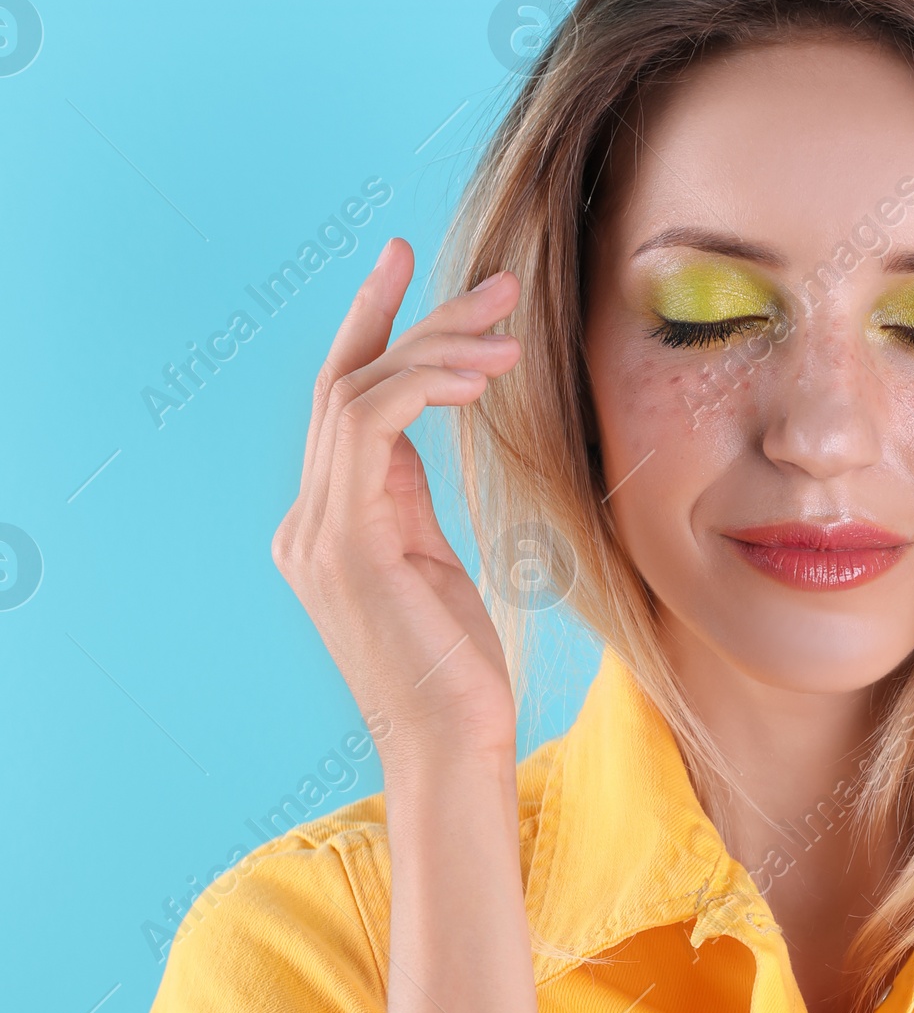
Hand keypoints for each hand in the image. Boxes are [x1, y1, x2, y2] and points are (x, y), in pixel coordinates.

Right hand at [272, 239, 523, 772]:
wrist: (450, 748)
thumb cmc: (459, 675)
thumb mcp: (433, 567)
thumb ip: (408, 501)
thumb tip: (417, 430)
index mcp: (327, 527)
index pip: (344, 406)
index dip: (376, 329)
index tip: (409, 265)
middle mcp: (306, 522)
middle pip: (348, 384)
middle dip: (417, 318)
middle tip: (494, 281)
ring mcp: (315, 531)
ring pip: (356, 392)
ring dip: (436, 346)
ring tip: (507, 327)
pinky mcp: (343, 541)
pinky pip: (369, 425)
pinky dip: (422, 386)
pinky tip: (480, 378)